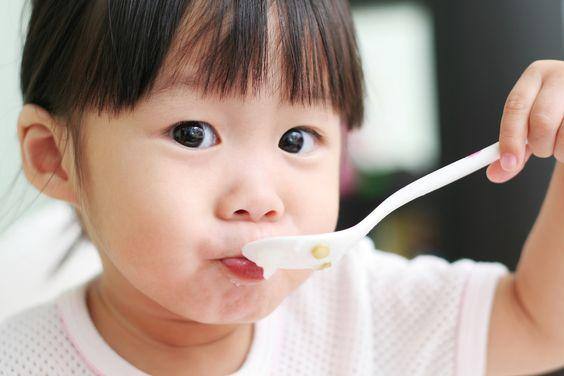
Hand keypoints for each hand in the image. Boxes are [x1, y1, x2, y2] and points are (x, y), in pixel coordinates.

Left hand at [487, 60, 563, 182]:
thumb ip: (514, 148)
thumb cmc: (555, 112)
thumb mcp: (531, 124)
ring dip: (560, 150)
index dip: (510, 138)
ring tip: (562, 142)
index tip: (509, 163)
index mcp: (536, 75)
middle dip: (539, 145)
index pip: (515, 106)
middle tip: (542, 150)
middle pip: (542, 120)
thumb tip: (494, 175)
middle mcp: (561, 75)